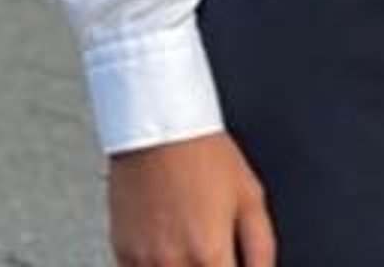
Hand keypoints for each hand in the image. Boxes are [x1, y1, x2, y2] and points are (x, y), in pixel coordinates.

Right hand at [108, 132, 274, 266]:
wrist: (160, 130)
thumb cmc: (205, 155)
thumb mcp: (251, 197)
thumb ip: (261, 248)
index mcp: (209, 254)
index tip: (228, 266)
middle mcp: (174, 264)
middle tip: (213, 257)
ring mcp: (143, 263)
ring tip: (193, 251)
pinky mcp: (122, 254)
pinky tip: (169, 252)